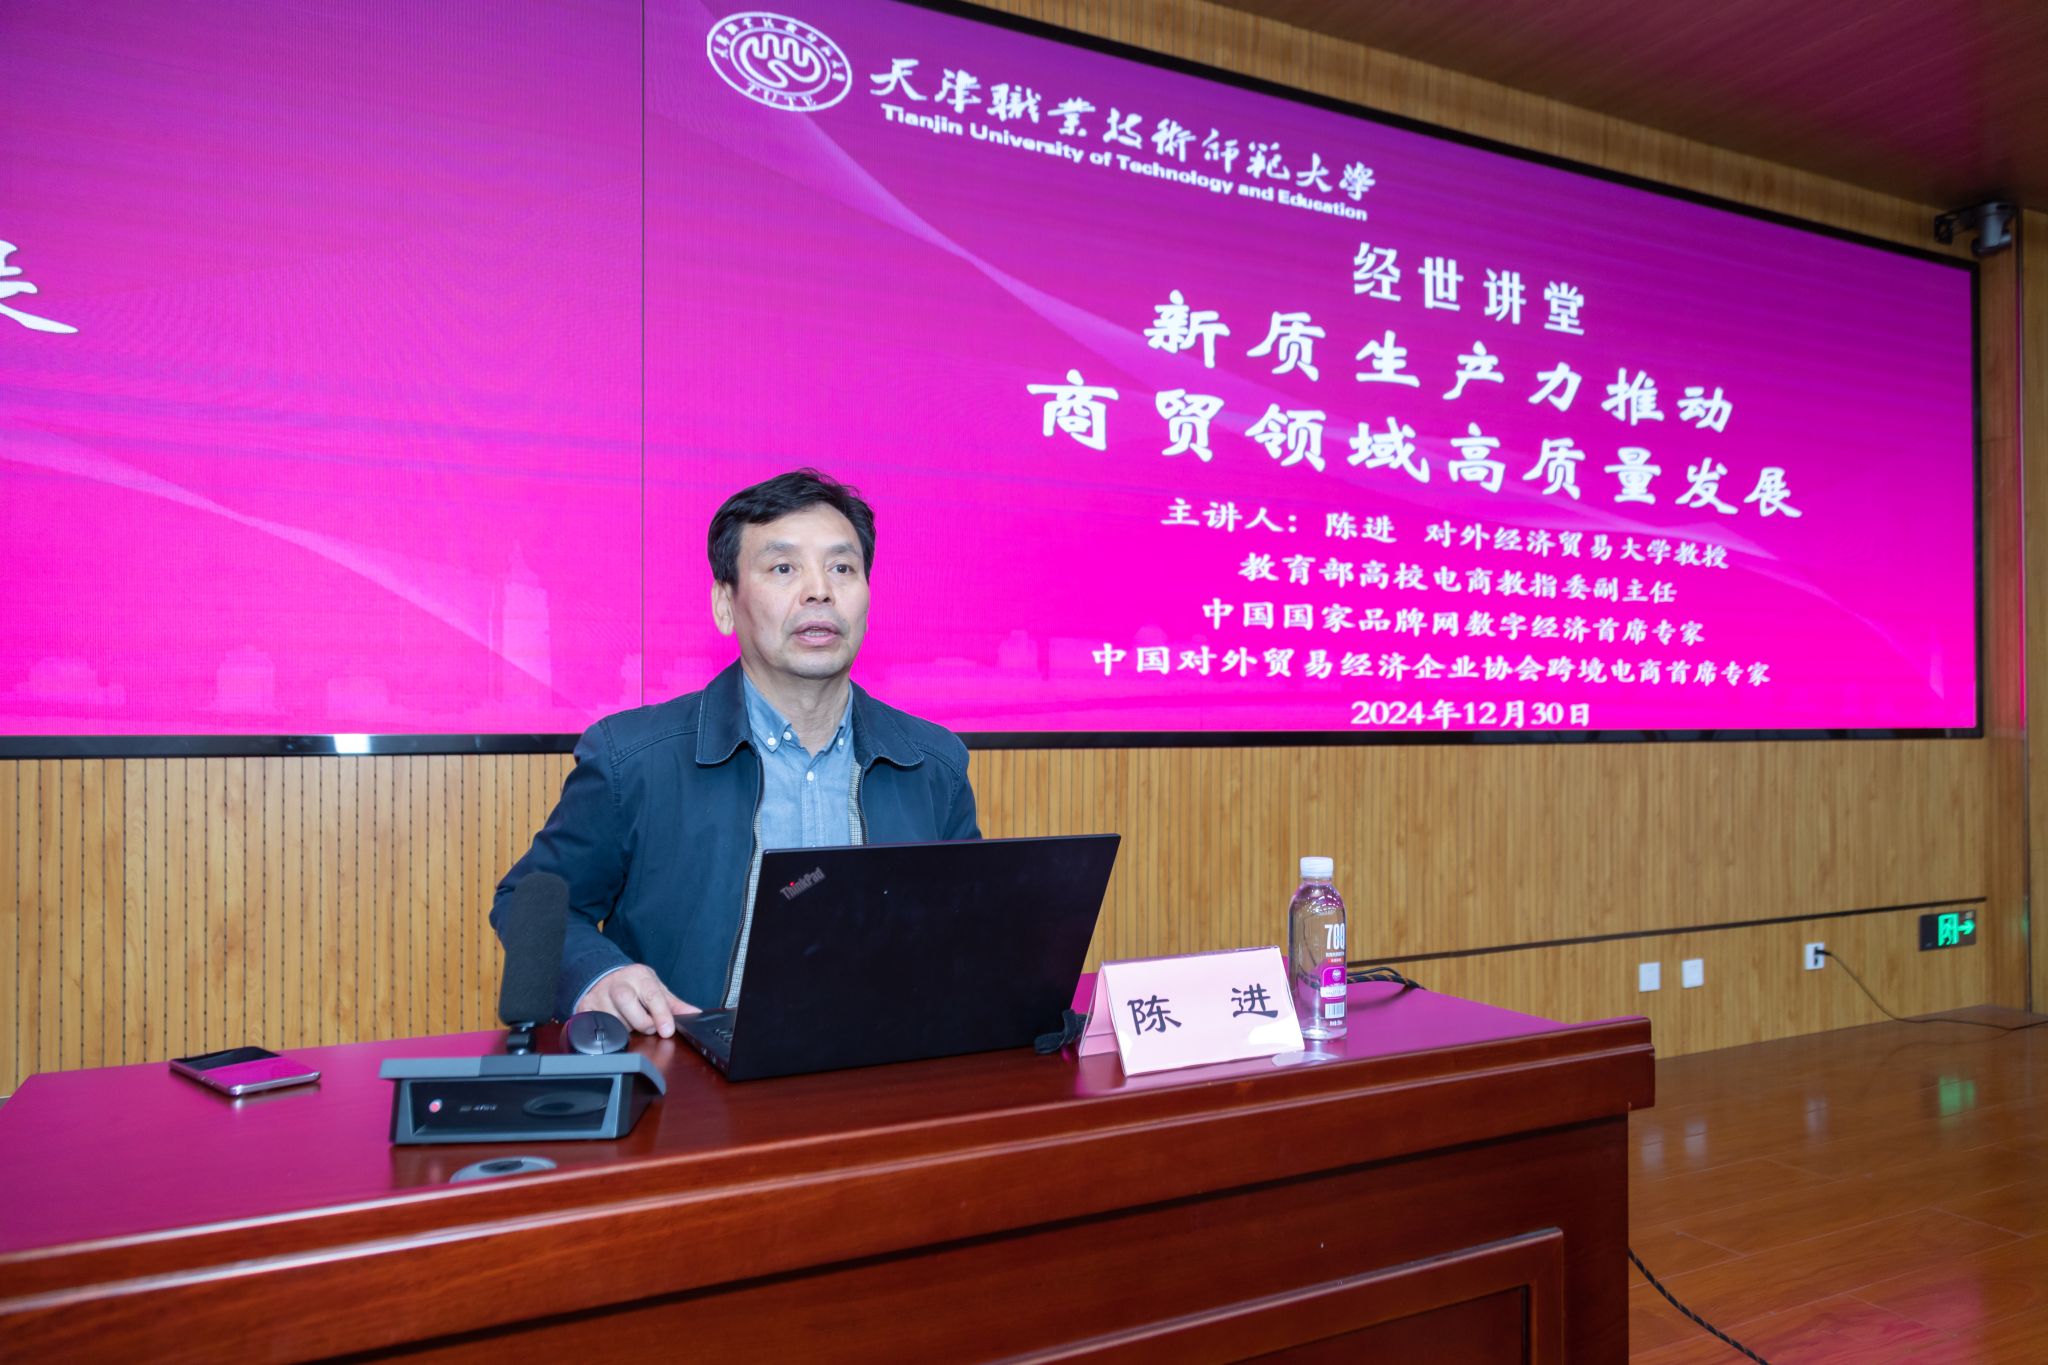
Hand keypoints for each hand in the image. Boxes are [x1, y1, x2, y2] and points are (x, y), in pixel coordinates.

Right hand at [575, 964, 698, 1036]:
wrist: (604, 977)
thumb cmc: (634, 986)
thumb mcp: (656, 989)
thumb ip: (674, 1004)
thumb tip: (694, 1014)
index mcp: (639, 976)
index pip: (652, 995)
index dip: (661, 1014)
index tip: (667, 1030)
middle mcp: (617, 982)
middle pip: (627, 1002)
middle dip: (641, 1022)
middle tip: (647, 1027)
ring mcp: (599, 994)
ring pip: (613, 1018)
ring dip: (625, 1028)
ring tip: (629, 1023)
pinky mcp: (585, 1007)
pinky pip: (597, 1025)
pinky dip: (608, 1031)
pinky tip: (613, 1026)